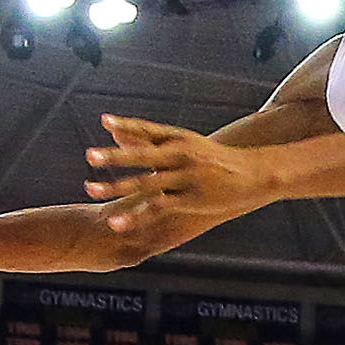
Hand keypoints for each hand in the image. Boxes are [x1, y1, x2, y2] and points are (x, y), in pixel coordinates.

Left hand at [86, 116, 276, 234]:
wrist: (253, 174)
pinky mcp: (189, 200)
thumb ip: (151, 139)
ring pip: (146, 183)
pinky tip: (117, 224)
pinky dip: (135, 216)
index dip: (126, 125)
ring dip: (116, 187)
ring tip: (91, 190)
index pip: (148, 129)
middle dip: (116, 156)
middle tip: (90, 156)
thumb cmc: (214, 158)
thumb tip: (117, 132)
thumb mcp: (186, 143)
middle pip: (143, 154)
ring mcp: (185, 177)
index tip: (104, 120)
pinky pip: (157, 209)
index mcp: (179, 138)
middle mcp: (181, 155)